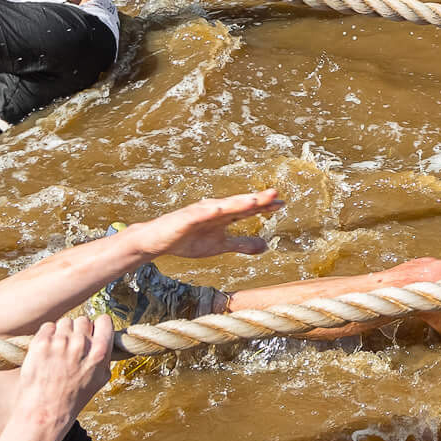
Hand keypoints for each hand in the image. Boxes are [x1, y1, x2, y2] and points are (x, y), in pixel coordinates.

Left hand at [13, 313, 113, 426]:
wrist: (45, 411)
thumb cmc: (73, 398)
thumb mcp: (100, 379)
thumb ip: (105, 356)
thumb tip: (107, 339)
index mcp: (99, 352)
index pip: (104, 320)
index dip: (98, 326)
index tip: (93, 332)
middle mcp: (81, 344)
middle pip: (83, 320)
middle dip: (79, 331)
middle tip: (73, 346)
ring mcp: (60, 342)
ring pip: (65, 322)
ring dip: (62, 332)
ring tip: (59, 351)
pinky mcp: (41, 343)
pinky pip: (48, 327)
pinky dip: (47, 335)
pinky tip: (47, 351)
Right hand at [129, 191, 281, 260]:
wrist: (157, 242)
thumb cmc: (188, 240)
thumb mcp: (220, 246)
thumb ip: (242, 244)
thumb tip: (266, 245)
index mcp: (224, 216)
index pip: (248, 209)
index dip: (264, 207)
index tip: (282, 204)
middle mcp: (215, 210)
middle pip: (239, 204)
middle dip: (257, 199)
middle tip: (275, 194)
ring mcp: (200, 212)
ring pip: (222, 206)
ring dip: (238, 203)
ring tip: (254, 200)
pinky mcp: (185, 218)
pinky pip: (199, 214)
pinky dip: (210, 211)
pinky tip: (220, 210)